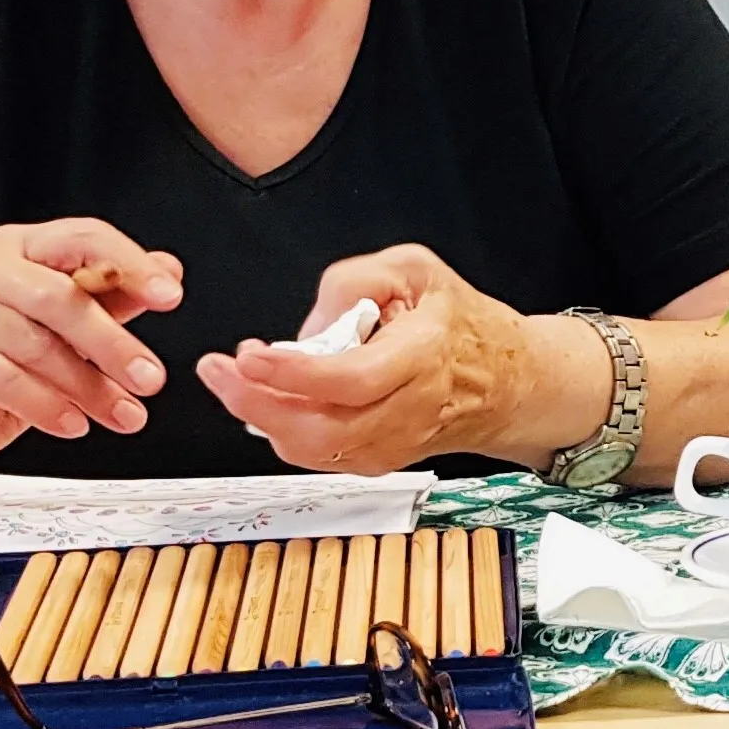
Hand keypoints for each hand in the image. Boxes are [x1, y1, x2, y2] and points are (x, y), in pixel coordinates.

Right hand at [0, 219, 183, 492]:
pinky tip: (73, 423)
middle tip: (151, 379)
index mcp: (20, 246)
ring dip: (88, 387)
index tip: (171, 295)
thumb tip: (168, 269)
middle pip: (60, 296)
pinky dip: (43, 404)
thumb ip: (110, 295)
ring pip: (33, 344)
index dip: (130, 265)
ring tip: (124, 415)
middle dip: (113, 343)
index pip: (83, 239)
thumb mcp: (63, 326)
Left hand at [197, 245, 603, 474]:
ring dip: (265, 421)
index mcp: (425, 354)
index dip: (293, 373)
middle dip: (258, 407)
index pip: (352, 379)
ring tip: (235, 384)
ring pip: (318, 452)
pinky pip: (323, 458)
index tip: (250, 355)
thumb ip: (355, 282)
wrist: (508, 379)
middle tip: (221, 373)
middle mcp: (412, 407)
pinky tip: (270, 404)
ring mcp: (397, 441)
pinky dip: (287, 434)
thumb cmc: (458, 320)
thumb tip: (309, 327)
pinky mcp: (384, 460)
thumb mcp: (414, 268)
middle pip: (326, 430)